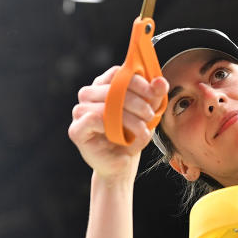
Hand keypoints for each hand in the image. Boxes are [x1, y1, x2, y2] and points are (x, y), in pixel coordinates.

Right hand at [68, 66, 168, 180]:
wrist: (122, 163)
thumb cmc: (133, 134)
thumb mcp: (148, 113)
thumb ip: (154, 95)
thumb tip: (160, 81)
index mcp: (104, 85)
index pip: (118, 73)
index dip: (137, 81)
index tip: (154, 93)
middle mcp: (89, 94)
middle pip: (113, 88)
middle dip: (137, 102)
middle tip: (150, 115)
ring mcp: (80, 111)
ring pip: (105, 104)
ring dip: (129, 118)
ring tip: (142, 130)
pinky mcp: (76, 130)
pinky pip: (92, 118)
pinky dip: (112, 126)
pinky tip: (123, 136)